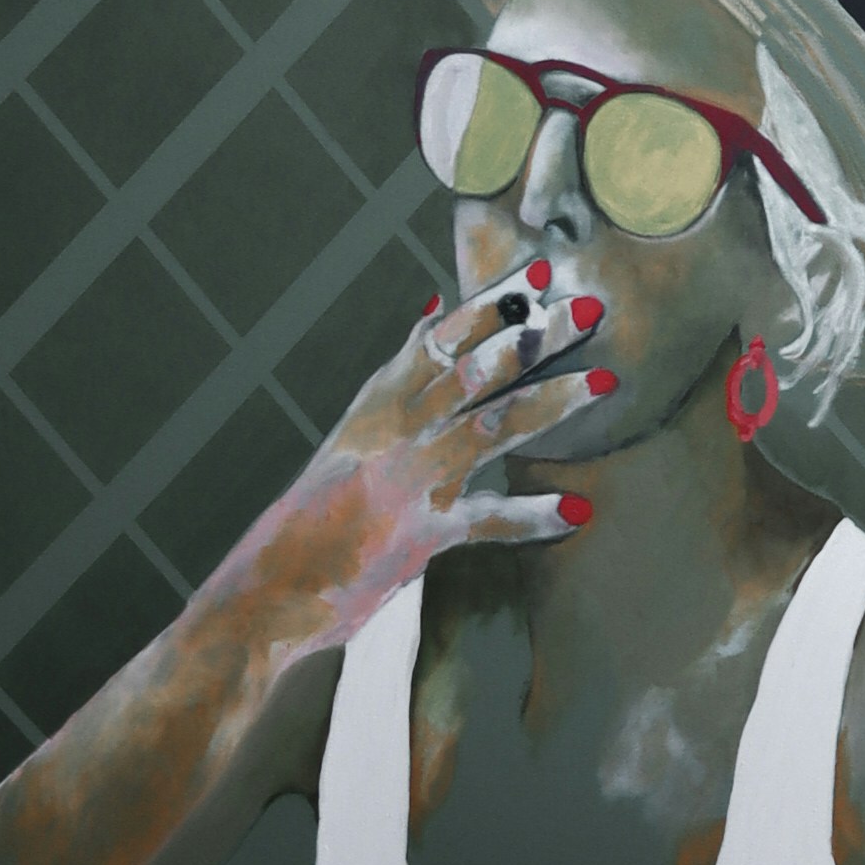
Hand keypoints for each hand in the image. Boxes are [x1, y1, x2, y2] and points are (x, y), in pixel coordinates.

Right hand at [248, 272, 618, 650]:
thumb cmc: (312, 518)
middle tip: (589, 309)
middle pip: (471, 372)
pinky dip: (530, 516)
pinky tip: (576, 509)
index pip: (439, 340)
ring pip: (485, 428)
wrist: (262, 592)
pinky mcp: (417, 538)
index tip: (541, 272)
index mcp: (375, 409)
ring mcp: (405, 484)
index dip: (492, 305)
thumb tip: (434, 303)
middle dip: (533, 338)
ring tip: (602, 383)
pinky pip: (485, 522)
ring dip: (547, 403)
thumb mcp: (351, 434)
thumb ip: (400, 375)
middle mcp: (391, 435)